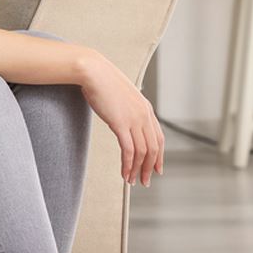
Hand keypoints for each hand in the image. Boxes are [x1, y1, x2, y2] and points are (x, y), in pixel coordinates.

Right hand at [79, 50, 164, 186]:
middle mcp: (144, 115)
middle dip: (150, 168)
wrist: (93, 71)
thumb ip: (127, 106)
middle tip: (145, 181)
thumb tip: (124, 116)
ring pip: (142, 153)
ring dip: (138, 170)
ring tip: (132, 181)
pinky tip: (124, 173)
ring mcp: (133, 119)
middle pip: (153, 149)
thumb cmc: (102, 80)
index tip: (156, 169)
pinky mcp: (120, 124)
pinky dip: (128, 165)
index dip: (159, 156)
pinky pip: (128, 151)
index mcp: (146, 108)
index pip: (158, 138)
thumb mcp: (121, 94)